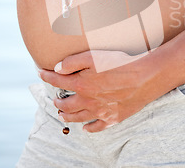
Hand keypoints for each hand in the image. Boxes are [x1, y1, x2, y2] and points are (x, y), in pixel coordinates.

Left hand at [38, 50, 157, 132]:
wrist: (144, 77)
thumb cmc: (120, 63)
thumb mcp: (93, 56)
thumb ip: (72, 62)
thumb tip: (57, 68)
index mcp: (81, 84)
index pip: (57, 81)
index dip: (46, 76)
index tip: (40, 73)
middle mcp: (87, 101)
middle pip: (66, 104)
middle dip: (57, 101)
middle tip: (55, 100)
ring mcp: (100, 112)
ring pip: (78, 118)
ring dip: (67, 116)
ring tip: (62, 114)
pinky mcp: (112, 118)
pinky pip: (96, 127)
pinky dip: (88, 128)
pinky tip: (85, 127)